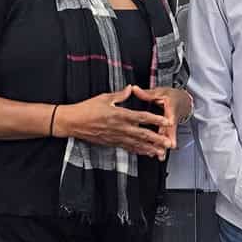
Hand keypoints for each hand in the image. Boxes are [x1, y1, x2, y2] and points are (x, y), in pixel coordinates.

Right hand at [53, 86, 171, 159]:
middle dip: (157, 139)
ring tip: (161, 152)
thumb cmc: (86, 109)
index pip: (142, 117)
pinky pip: (128, 148)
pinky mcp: (112, 143)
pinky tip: (146, 153)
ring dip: (150, 148)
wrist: (72, 122)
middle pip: (143, 134)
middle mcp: (120, 127)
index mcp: (120, 114)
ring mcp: (116, 137)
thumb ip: (120, 95)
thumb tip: (131, 88)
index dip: (156, 119)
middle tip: (169, 143)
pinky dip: (138, 151)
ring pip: (137, 144)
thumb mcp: (104, 98)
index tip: (167, 121)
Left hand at [130, 85, 192, 151]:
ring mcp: (171, 127)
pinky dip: (160, 147)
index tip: (169, 129)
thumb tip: (135, 89)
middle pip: (168, 132)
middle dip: (166, 141)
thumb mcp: (161, 92)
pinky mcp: (169, 131)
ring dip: (163, 147)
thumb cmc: (173, 97)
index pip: (169, 118)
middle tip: (164, 150)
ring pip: (167, 138)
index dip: (169, 124)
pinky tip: (156, 154)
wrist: (184, 101)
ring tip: (160, 156)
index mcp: (170, 109)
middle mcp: (171, 120)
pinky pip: (164, 139)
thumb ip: (147, 93)